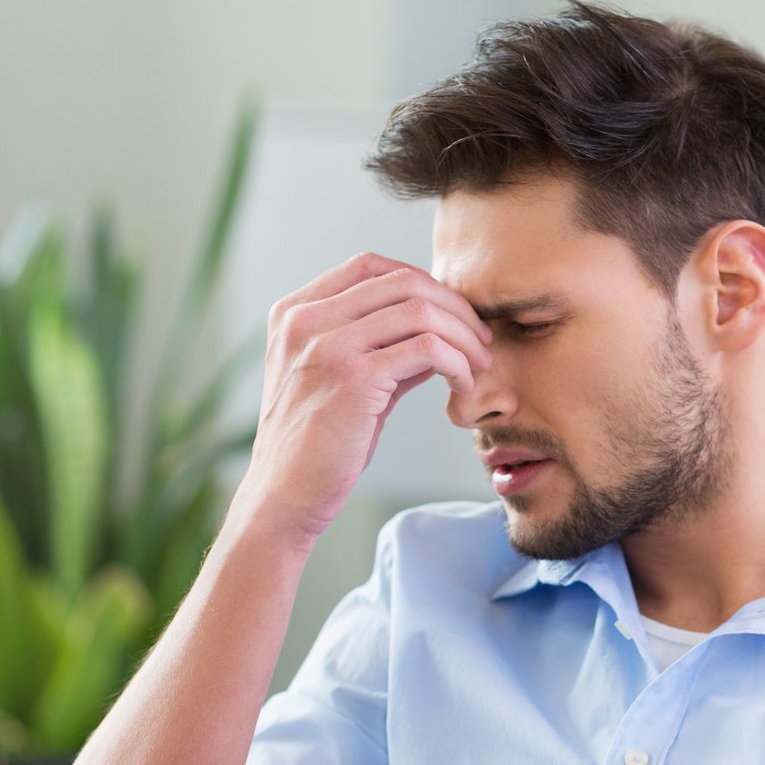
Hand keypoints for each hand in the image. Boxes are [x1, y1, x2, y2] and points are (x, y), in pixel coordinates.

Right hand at [233, 252, 494, 546]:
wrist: (284, 497)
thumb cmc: (316, 447)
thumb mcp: (343, 383)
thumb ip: (382, 349)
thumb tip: (440, 330)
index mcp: (294, 313)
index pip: (370, 267)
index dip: (421, 282)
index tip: (452, 314)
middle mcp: (305, 320)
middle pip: (401, 281)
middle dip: (453, 305)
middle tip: (480, 338)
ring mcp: (326, 345)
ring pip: (420, 310)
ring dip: (463, 334)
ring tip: (479, 363)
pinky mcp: (353, 378)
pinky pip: (426, 349)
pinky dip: (457, 361)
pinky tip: (464, 383)